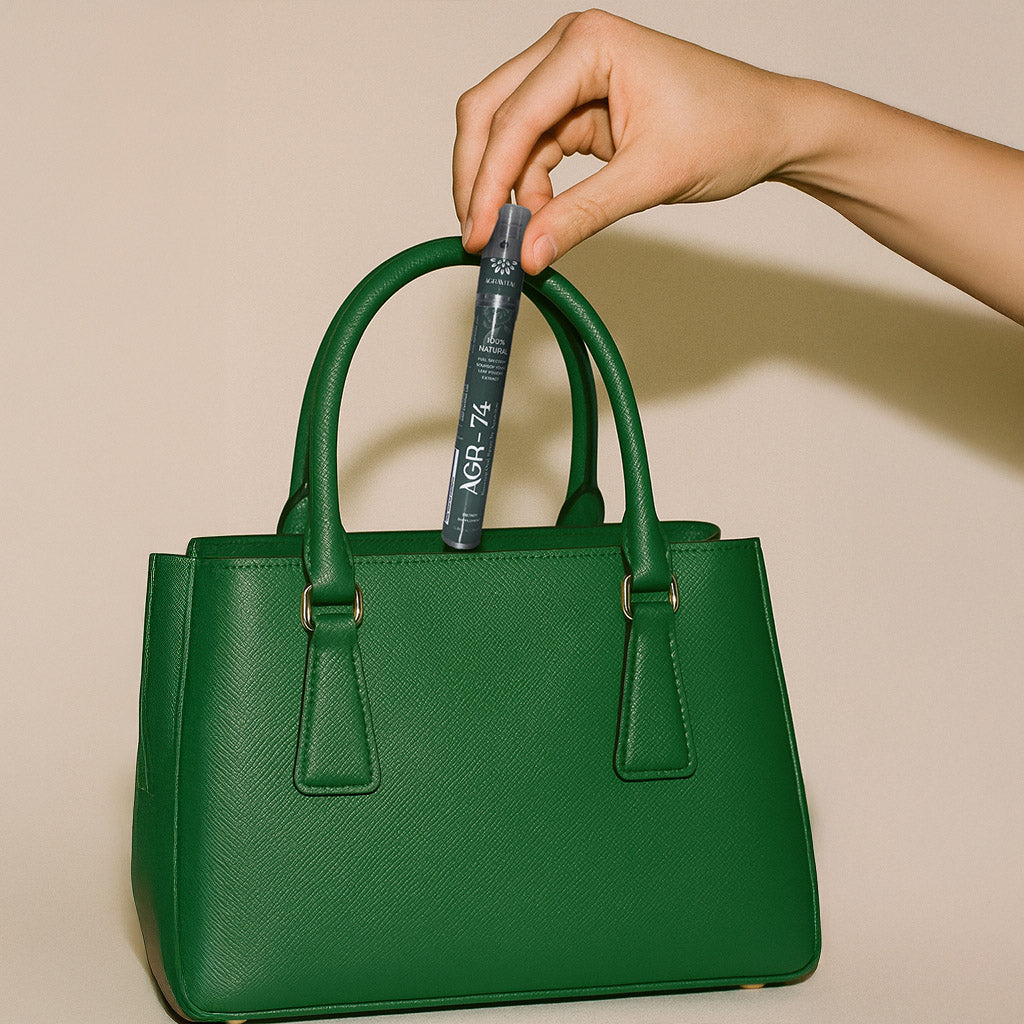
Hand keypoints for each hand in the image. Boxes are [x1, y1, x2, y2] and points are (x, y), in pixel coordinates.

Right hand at [453, 9, 803, 273]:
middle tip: (480, 239)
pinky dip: (527, 190)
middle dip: (479, 179)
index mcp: (588, 45)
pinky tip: (537, 222)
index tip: (480, 235)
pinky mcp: (577, 108)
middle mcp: (569, 50)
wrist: (769, 127)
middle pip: (490, 113)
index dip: (488, 181)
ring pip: (505, 135)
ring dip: (502, 189)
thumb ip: (582, 215)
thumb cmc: (729, 127)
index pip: (513, 117)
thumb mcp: (650, 178)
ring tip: (514, 240)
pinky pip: (532, 150)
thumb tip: (528, 252)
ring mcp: (570, 78)